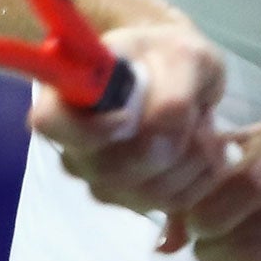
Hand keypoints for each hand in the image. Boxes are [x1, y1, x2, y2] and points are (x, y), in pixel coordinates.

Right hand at [27, 18, 233, 226]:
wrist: (184, 73)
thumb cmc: (171, 55)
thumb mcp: (183, 57)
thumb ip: (171, 95)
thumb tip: (160, 141)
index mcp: (71, 94)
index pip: (50, 122)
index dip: (89, 130)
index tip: (128, 118)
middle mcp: (76, 144)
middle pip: (110, 172)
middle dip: (168, 146)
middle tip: (198, 113)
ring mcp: (101, 178)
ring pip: (144, 193)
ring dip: (191, 161)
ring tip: (206, 125)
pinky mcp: (132, 200)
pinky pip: (169, 204)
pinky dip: (201, 178)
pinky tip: (209, 149)